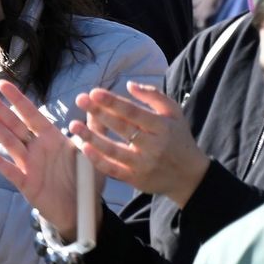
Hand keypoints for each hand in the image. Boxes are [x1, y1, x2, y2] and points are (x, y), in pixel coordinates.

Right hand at [0, 81, 84, 238]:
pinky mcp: (27, 185)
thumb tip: (95, 100)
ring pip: (9, 143)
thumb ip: (93, 127)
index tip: (2, 83)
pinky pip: (11, 171)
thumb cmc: (87, 180)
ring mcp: (30, 166)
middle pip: (14, 124)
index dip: (17, 99)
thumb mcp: (93, 151)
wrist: (84, 211)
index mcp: (51, 138)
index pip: (31, 114)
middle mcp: (37, 149)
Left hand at [69, 83, 209, 205]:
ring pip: (113, 150)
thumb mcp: (174, 113)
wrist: (189, 176)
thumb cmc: (178, 139)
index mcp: (162, 127)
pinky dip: (98, 159)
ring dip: (91, 137)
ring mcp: (143, 164)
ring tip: (74, 126)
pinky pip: (113, 169)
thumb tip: (129, 84)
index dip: (113, 102)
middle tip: (80, 100)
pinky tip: (84, 148)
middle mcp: (153, 146)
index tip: (94, 92)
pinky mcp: (136, 179)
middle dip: (99, 113)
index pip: (133, 112)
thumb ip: (153, 96)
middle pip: (122, 128)